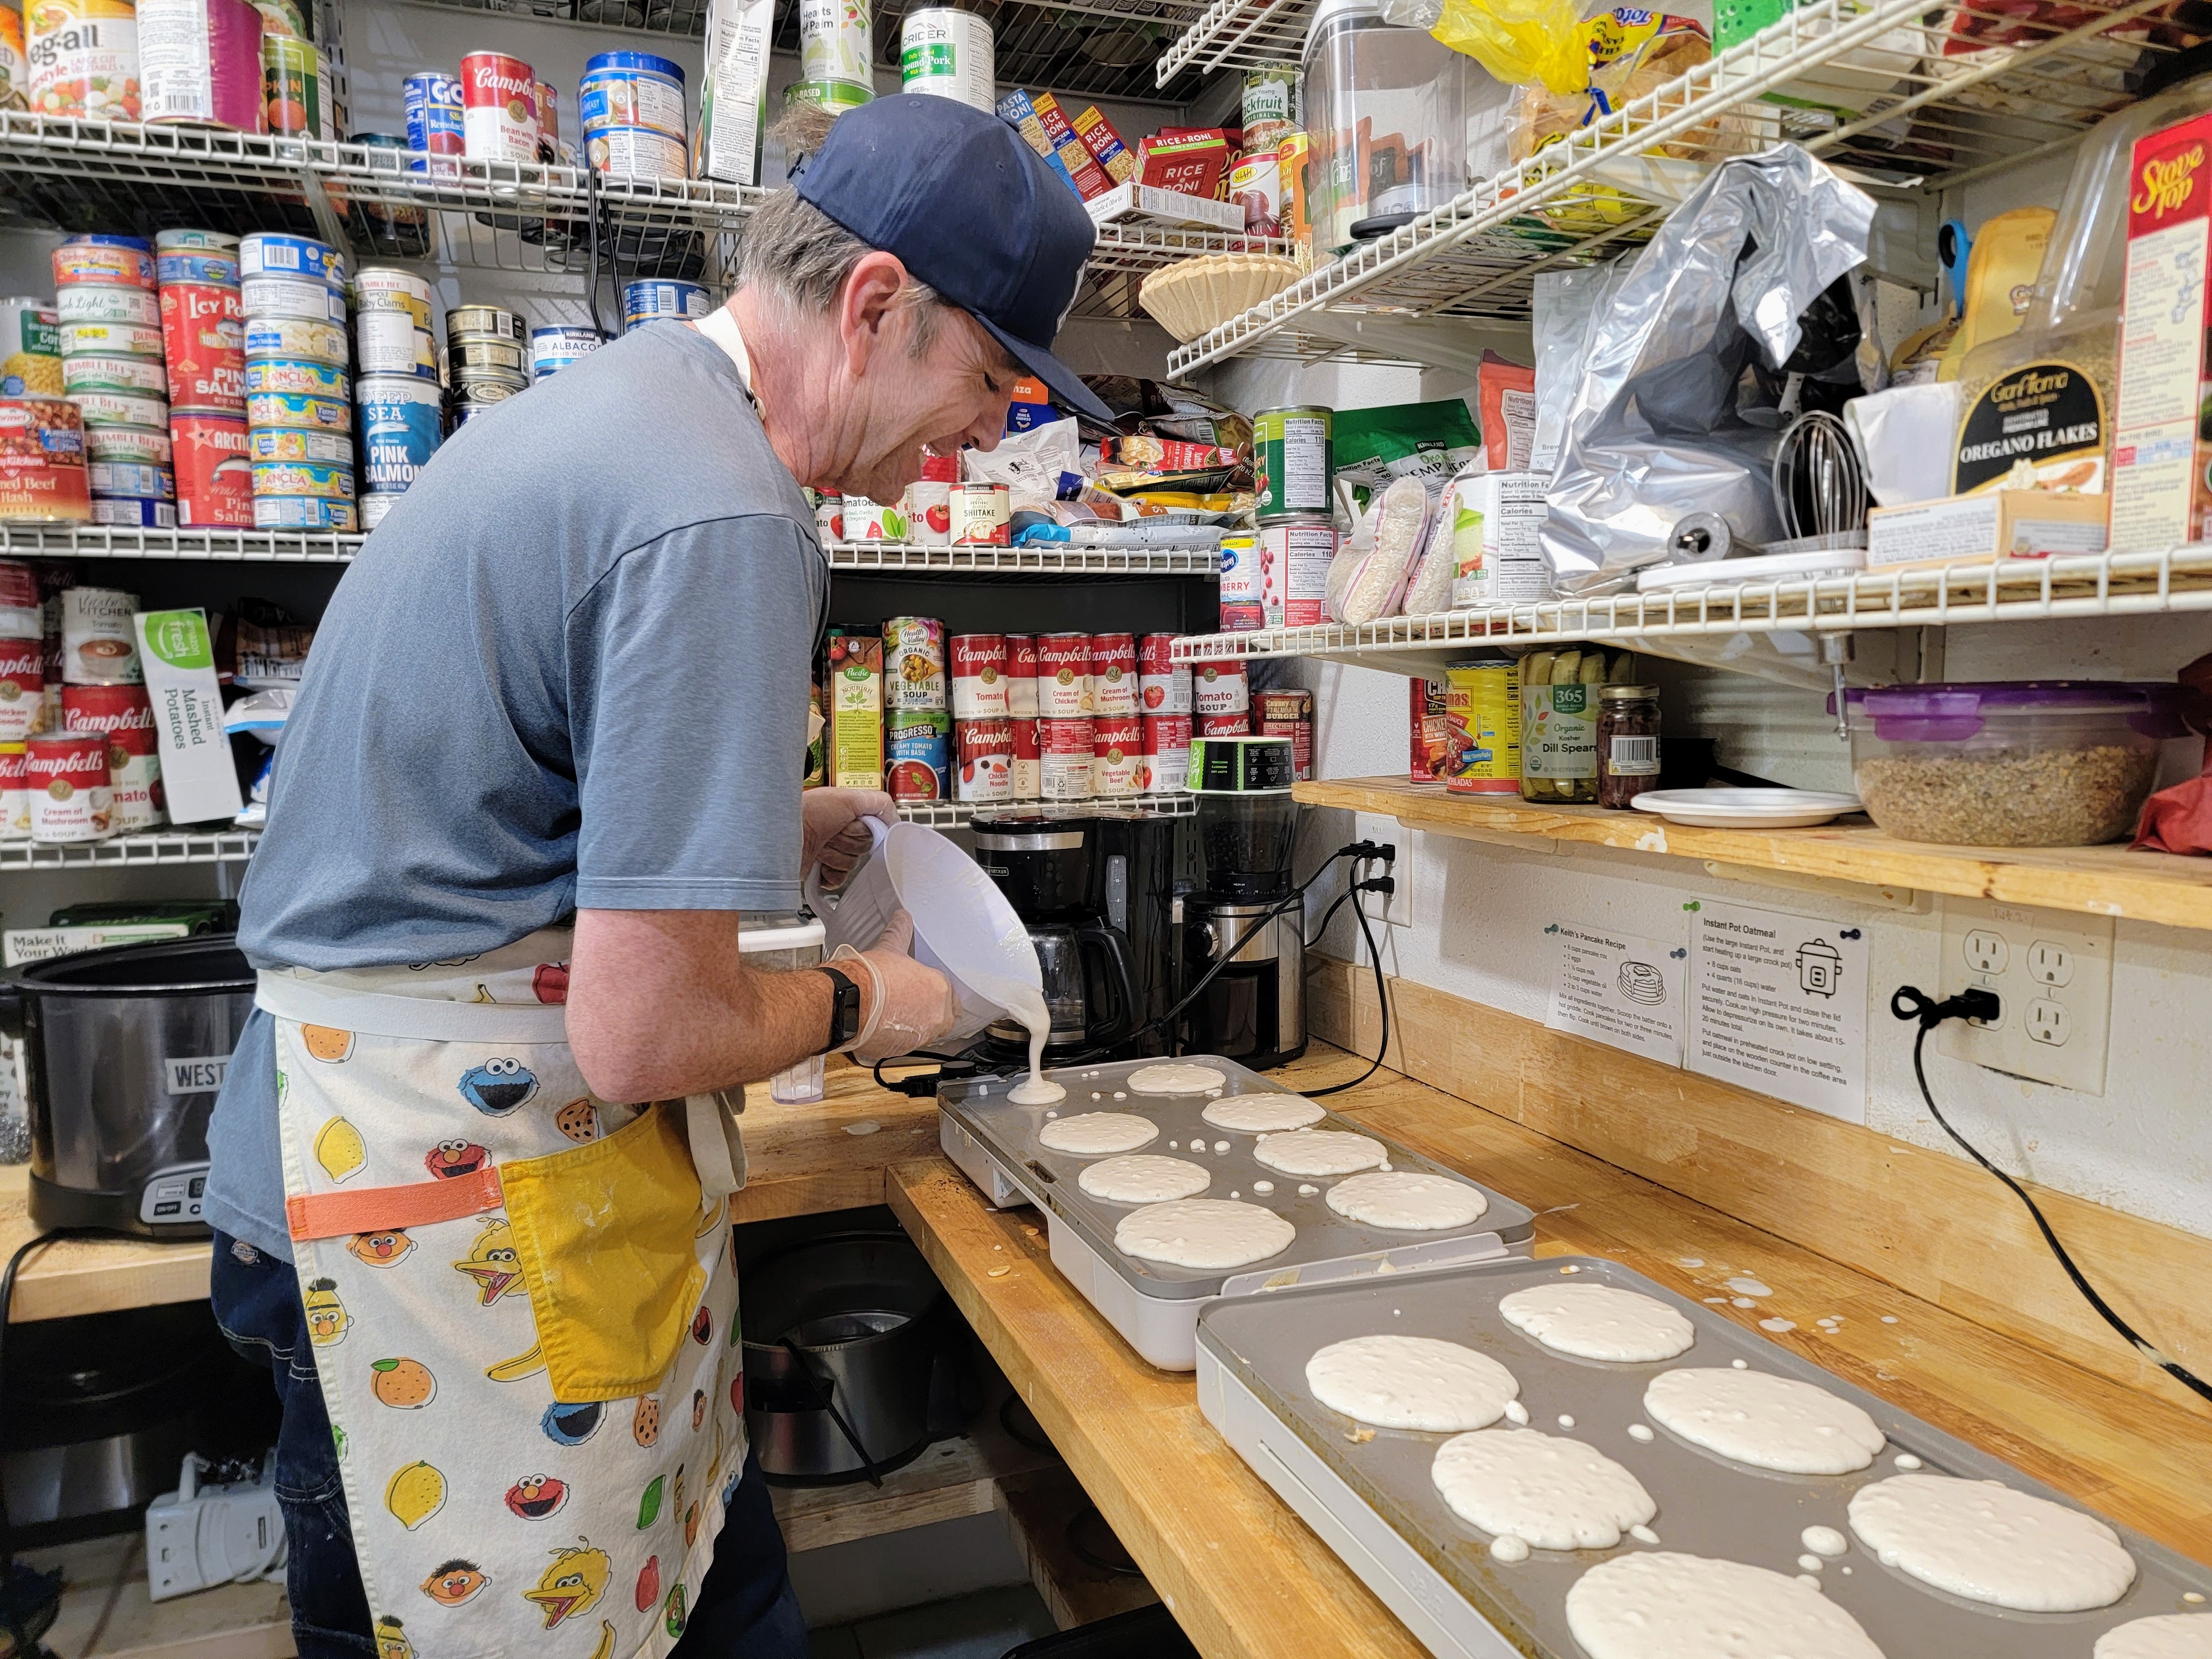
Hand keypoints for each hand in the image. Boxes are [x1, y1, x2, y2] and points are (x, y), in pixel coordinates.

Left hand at [803, 788, 894, 889]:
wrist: (782, 835)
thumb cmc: (807, 812)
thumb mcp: (848, 797)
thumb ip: (878, 803)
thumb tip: (895, 819)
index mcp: (848, 815)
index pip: (875, 829)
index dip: (867, 829)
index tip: (856, 824)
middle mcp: (840, 832)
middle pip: (864, 848)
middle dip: (849, 840)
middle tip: (833, 831)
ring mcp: (831, 852)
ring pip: (851, 864)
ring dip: (836, 855)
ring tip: (820, 844)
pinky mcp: (822, 871)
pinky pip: (839, 880)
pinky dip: (829, 873)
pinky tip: (819, 862)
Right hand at [833, 911, 957, 1062]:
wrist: (848, 1002)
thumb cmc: (870, 977)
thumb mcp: (889, 948)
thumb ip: (900, 932)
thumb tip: (902, 916)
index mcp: (939, 989)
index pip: (951, 995)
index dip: (937, 993)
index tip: (925, 991)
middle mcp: (937, 1015)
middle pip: (945, 1018)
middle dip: (933, 1013)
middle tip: (915, 1005)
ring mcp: (921, 1035)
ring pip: (927, 1033)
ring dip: (917, 1026)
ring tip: (897, 1015)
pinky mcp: (902, 1050)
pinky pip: (907, 1044)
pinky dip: (900, 1038)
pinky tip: (886, 1027)